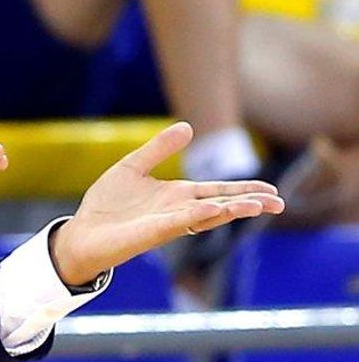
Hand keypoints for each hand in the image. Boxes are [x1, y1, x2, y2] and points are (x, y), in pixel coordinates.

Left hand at [49, 122, 284, 285]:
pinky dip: (197, 216)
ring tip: (258, 205)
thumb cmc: (106, 205)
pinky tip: (214, 209)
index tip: (272, 190)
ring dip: (231, 210)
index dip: (244, 190)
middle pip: (221, 205)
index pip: (218, 191)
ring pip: (206, 216)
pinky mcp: (151, 233)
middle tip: (279, 203)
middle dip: (249, 203)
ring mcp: (167, 223)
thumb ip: (158, 149)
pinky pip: (179, 223)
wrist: (82, 232)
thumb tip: (188, 127)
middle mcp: (178, 211)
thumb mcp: (132, 167)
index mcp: (177, 196)